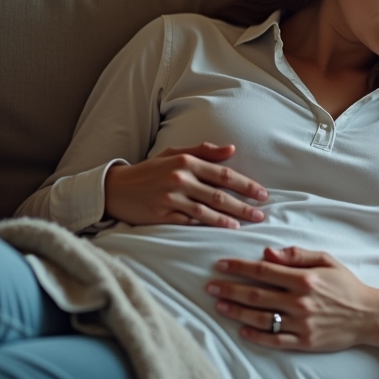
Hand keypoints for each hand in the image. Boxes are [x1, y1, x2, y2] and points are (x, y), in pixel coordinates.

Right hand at [103, 142, 267, 227]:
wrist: (115, 188)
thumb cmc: (149, 171)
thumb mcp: (174, 154)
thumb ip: (204, 151)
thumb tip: (232, 149)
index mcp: (186, 162)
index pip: (224, 174)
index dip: (246, 185)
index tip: (263, 194)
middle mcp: (179, 179)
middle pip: (219, 195)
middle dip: (244, 206)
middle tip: (261, 215)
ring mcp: (170, 198)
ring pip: (207, 211)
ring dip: (228, 219)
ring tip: (244, 225)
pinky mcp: (161, 215)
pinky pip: (189, 223)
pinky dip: (206, 226)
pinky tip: (221, 229)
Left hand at [206, 247, 378, 351]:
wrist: (368, 316)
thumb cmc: (346, 285)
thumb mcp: (326, 260)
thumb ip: (297, 255)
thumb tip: (267, 253)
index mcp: (304, 279)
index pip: (263, 271)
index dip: (238, 267)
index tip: (220, 264)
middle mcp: (300, 301)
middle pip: (255, 294)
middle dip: (229, 288)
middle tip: (209, 286)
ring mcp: (301, 324)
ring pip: (260, 318)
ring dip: (237, 311)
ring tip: (220, 305)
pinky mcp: (304, 342)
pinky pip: (274, 340)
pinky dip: (256, 336)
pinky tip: (242, 330)